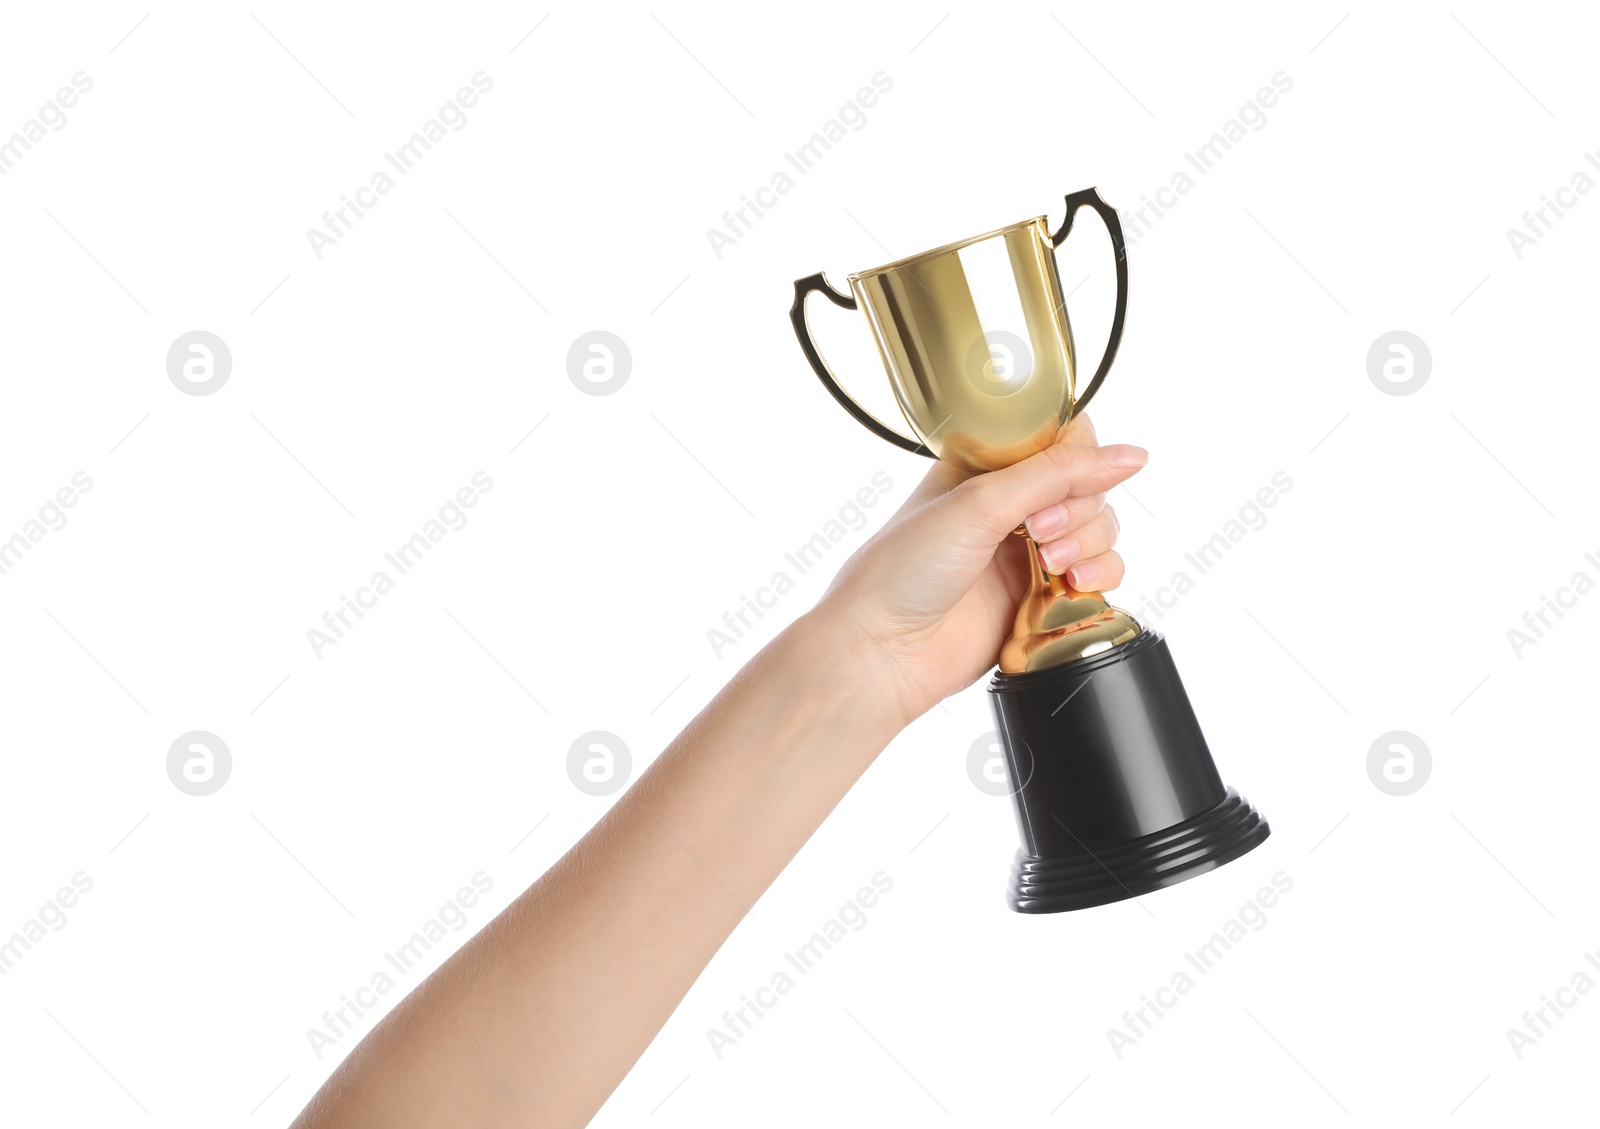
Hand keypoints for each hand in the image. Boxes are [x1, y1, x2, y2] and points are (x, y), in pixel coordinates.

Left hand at [812, 414, 1147, 722]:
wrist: (885, 649)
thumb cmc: (902, 570)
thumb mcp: (980, 501)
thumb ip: (1057, 473)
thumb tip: (1128, 455)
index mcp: (985, 468)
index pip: (1063, 440)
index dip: (1075, 460)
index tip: (1058, 485)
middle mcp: (1009, 507)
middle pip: (1089, 487)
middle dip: (1078, 509)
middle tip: (1039, 533)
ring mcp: (1026, 553)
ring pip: (1099, 531)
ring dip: (1090, 545)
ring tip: (1052, 565)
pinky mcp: (1040, 598)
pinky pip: (1099, 576)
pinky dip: (1099, 577)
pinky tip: (1071, 586)